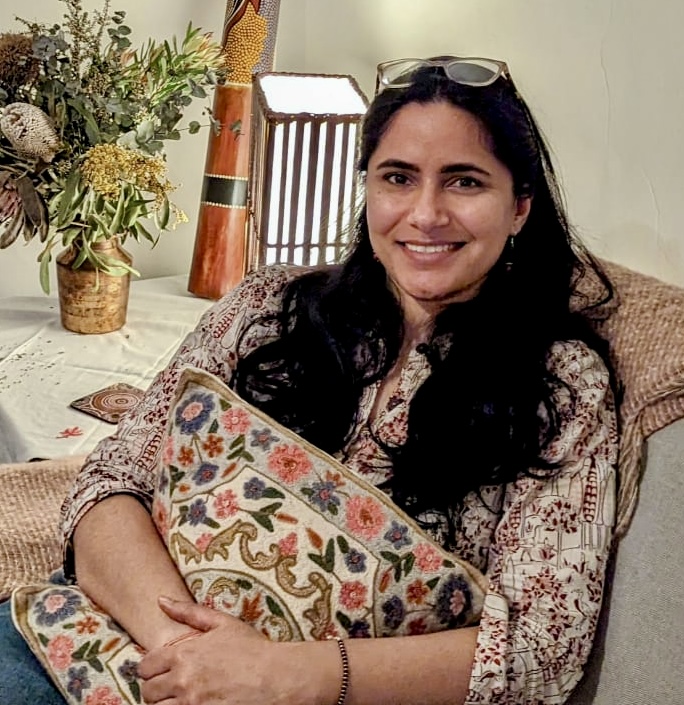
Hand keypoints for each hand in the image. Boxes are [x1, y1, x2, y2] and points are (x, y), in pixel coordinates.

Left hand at [138, 596, 287, 704]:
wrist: (276, 676)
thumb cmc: (252, 648)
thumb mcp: (222, 623)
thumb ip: (189, 612)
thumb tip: (161, 600)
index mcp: (184, 653)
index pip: (145, 667)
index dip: (150, 668)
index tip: (160, 669)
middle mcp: (182, 680)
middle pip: (148, 692)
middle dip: (156, 688)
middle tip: (171, 684)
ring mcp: (191, 703)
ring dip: (166, 703)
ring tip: (181, 697)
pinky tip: (192, 703)